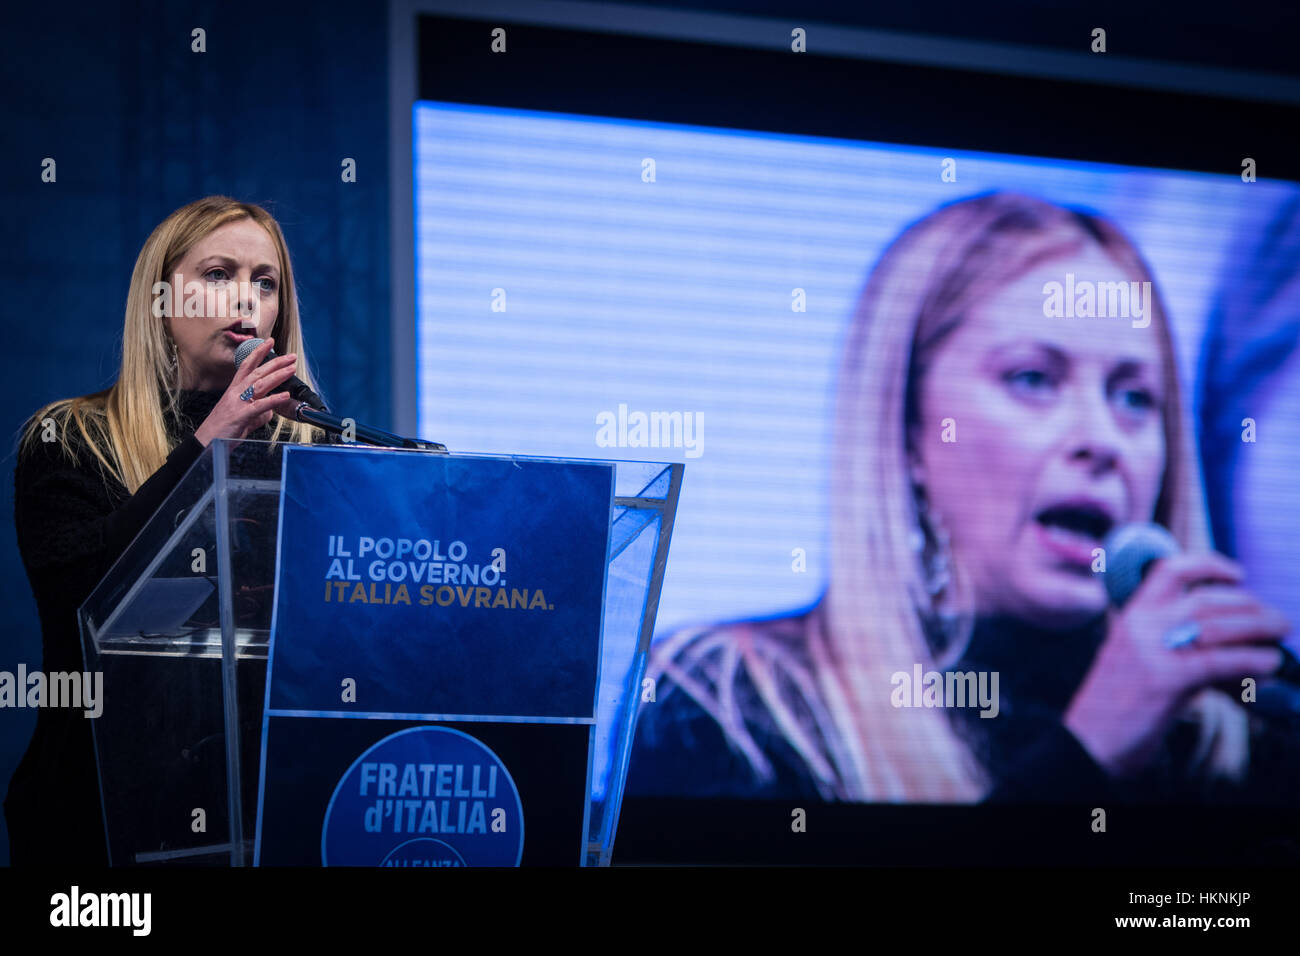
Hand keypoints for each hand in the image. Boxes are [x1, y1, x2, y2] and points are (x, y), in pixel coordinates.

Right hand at [193, 337, 301, 446]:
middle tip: (291, 356)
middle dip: (275, 362)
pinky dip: (274, 400)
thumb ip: (258, 413)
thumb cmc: (222, 430)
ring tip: (292, 369)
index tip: (269, 342)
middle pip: (257, 372)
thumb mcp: (243, 418)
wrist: (205, 443)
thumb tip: (270, 411)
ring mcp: (238, 403)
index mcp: (235, 390)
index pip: (247, 366)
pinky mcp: (241, 415)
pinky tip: (285, 395)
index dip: (258, 353)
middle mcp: (236, 392)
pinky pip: (260, 405)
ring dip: (278, 375)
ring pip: (260, 384)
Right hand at [1063, 552, 1289, 776]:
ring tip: (1281, 636)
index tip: (1237, 575)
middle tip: (1278, 620)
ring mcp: (1151, 650)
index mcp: (1131, 615)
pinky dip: (1252, 661)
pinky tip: (1269, 665)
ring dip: (1259, 628)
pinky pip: (1220, 662)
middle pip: (1206, 599)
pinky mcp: (1166, 679)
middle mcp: (1140, 625)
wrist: (1089, 741)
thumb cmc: (1117, 705)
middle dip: (1251, 606)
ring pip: (1217, 626)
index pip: (1170, 571)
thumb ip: (1174, 643)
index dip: (1209, 565)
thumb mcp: (1137, 659)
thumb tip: (1232, 642)